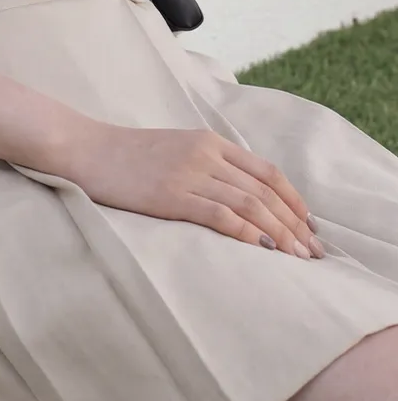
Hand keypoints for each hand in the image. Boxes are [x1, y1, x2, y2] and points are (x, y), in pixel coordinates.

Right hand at [68, 122, 323, 257]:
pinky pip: (219, 214)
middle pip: (264, 191)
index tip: (310, 227)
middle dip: (294, 224)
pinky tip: (263, 249)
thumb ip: (208, 165)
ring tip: (296, 259)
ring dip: (279, 233)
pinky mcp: (171, 195)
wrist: (86, 150)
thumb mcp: (176, 149)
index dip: (294, 200)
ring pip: (249, 204)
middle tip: (312, 253)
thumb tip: (242, 199)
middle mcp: (206, 154)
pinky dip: (247, 233)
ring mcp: (188, 173)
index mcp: (209, 141)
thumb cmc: (128, 156)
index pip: (267, 172)